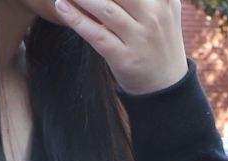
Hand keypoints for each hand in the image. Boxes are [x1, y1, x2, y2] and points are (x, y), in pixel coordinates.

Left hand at [51, 0, 188, 94]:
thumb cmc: (156, 36)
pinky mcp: (125, 58)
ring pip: (105, 9)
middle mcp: (155, 17)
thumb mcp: (164, 7)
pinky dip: (76, 19)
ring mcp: (140, 39)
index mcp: (164, 0)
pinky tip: (61, 5)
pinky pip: (96, 34)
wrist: (166, 84)